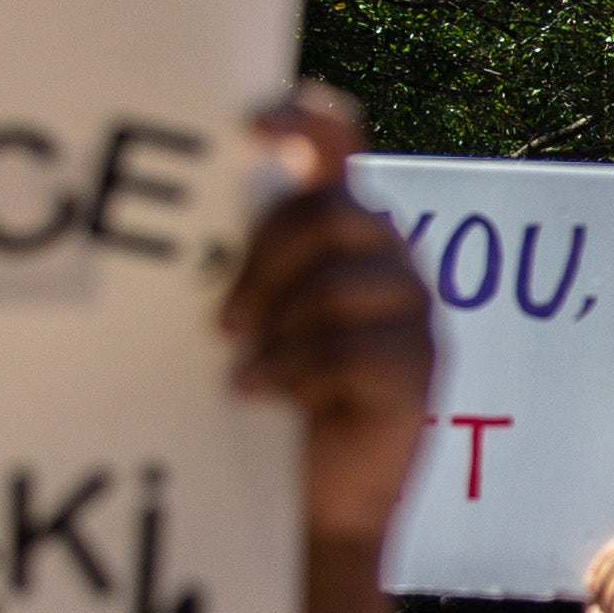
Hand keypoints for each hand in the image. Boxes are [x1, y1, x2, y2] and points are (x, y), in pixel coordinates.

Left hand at [224, 89, 435, 543]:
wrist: (321, 491)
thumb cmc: (275, 392)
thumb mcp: (255, 308)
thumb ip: (246, 256)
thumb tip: (190, 217)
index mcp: (347, 229)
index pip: (339, 143)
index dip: (304, 120)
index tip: (251, 127)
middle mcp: (392, 257)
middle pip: (332, 213)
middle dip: (264, 265)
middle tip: (224, 322)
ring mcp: (416, 312)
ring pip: (335, 285)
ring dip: (277, 331)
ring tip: (249, 369)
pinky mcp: (423, 367)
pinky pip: (346, 348)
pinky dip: (292, 373)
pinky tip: (269, 395)